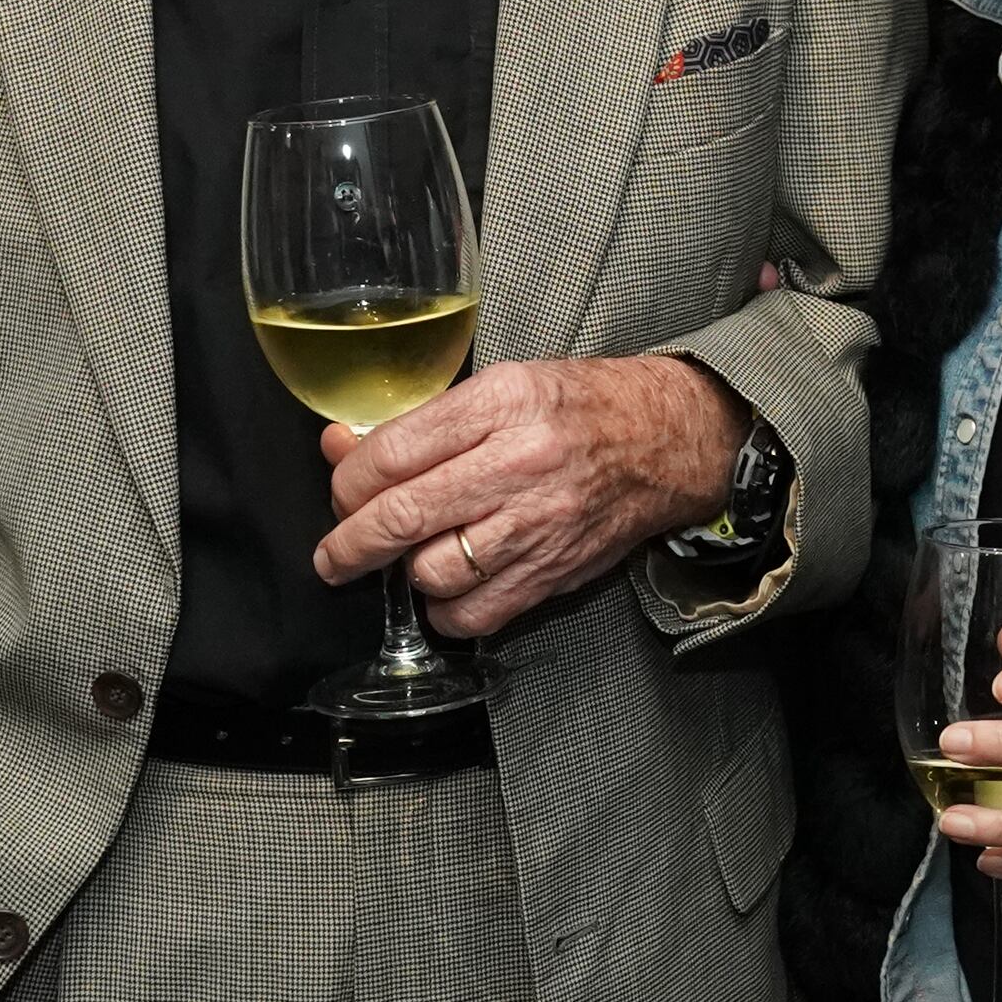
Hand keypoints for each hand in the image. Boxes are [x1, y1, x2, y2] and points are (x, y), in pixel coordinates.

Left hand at [313, 356, 741, 637]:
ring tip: (408, 558)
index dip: (348, 481)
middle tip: (333, 557)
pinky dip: (446, 610)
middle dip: (349, 544)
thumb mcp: (501, 388)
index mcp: (500, 404)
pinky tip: (446, 589)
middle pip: (402, 517)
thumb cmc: (578, 408)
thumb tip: (339, 446)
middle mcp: (518, 463)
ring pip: (432, 571)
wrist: (667, 441)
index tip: (341, 492)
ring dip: (404, 573)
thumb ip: (420, 423)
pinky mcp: (553, 571)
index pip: (393, 453)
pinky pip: (475, 613)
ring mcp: (538, 524)